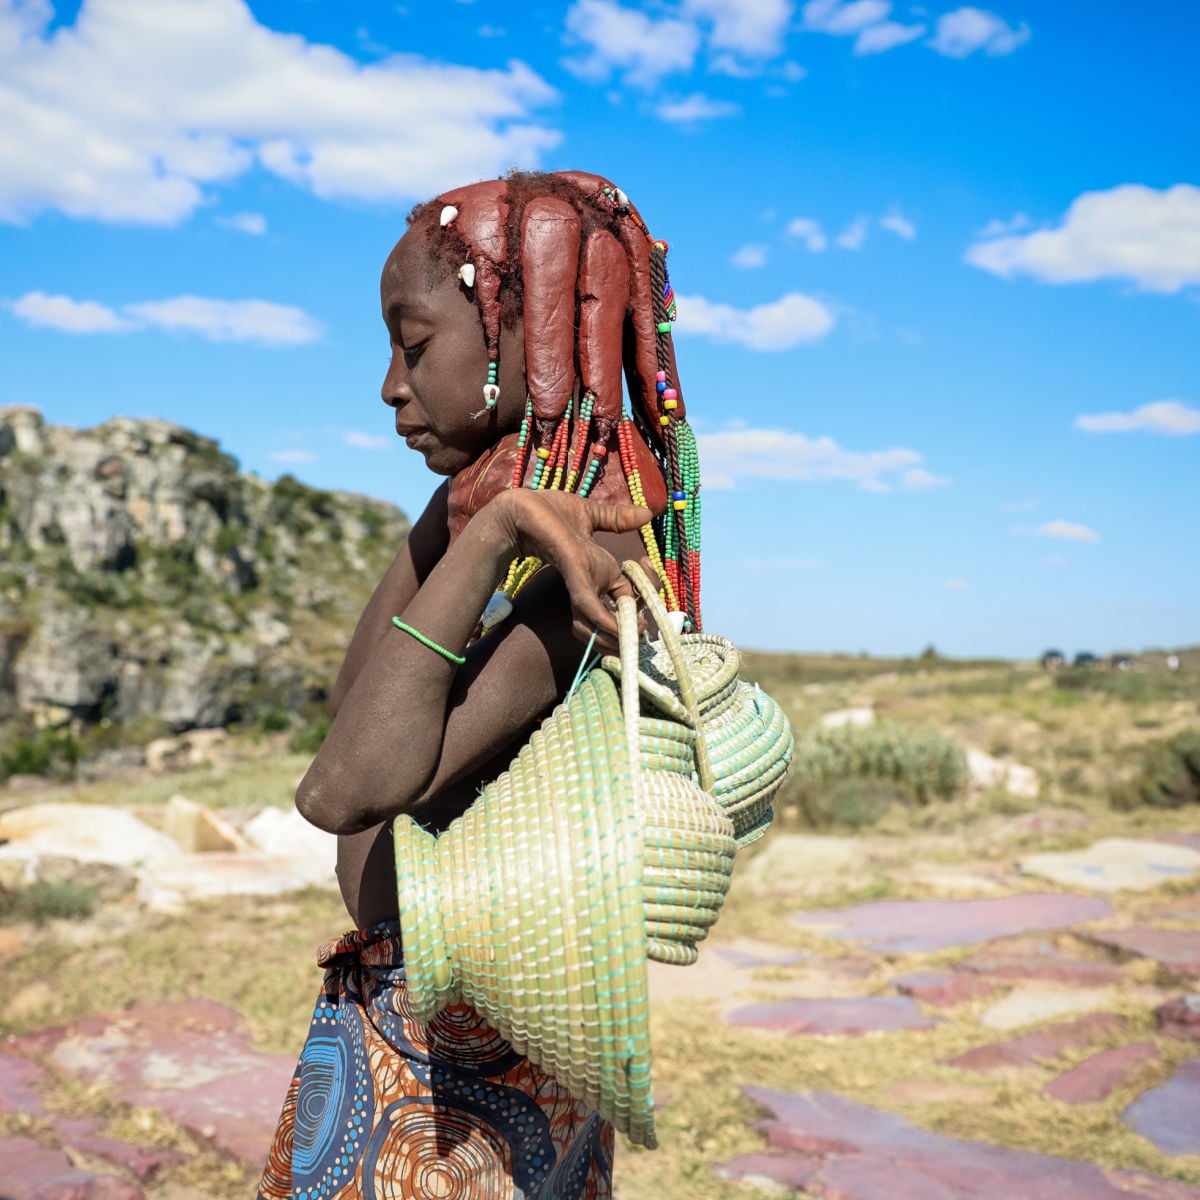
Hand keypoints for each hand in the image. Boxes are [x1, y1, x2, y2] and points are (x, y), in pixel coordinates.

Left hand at [491, 490, 650, 650]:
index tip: (645, 562)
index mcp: (599, 573)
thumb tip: (647, 514)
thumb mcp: (592, 516)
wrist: (523, 507)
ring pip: (602, 627)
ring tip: (637, 633)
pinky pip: (592, 610)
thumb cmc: (551, 512)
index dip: (647, 586)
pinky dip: (607, 623)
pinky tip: (620, 630)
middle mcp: (592, 585)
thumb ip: (618, 518)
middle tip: (647, 621)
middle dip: (637, 626)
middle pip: (618, 619)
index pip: (630, 594)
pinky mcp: (575, 579)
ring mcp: (583, 585)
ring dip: (621, 637)